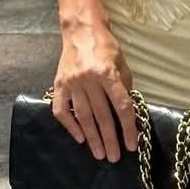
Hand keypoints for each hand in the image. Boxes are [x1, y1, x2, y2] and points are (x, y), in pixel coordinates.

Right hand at [53, 18, 137, 161]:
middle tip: (114, 157)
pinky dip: (69, 125)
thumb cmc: (106, 48)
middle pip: (102, 115)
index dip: (128, 128)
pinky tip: (79, 138)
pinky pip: (61, 110)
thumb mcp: (122, 65)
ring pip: (82, 116)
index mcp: (108, 73)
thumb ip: (124, 89)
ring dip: (91, 137)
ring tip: (99, 153)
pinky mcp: (58, 84)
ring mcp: (72, 83)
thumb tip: (127, 115)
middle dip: (109, 139)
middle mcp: (89, 79)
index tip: (131, 145)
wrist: (81, 31)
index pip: (121, 107)